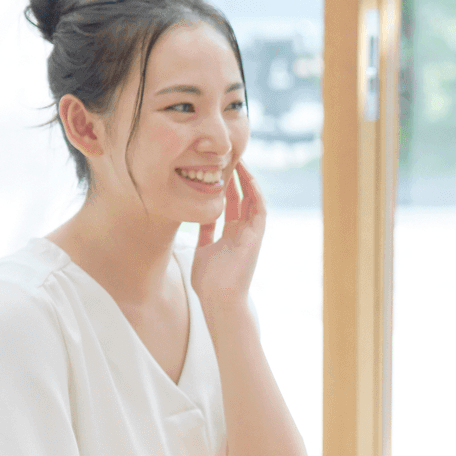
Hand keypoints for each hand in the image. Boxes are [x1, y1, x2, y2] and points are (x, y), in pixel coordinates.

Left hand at [191, 160, 264, 309]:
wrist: (219, 298)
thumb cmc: (209, 282)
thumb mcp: (202, 250)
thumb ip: (203, 233)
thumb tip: (195, 217)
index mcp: (230, 234)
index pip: (231, 203)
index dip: (225, 186)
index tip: (217, 168)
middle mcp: (243, 231)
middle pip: (242, 197)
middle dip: (236, 178)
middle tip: (229, 157)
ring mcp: (251, 233)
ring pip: (253, 199)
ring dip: (248, 181)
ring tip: (240, 161)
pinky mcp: (257, 236)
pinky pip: (260, 209)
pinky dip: (256, 193)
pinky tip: (249, 178)